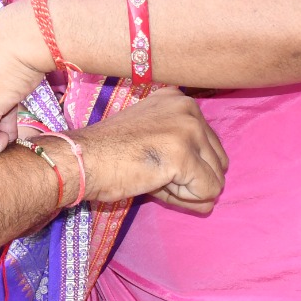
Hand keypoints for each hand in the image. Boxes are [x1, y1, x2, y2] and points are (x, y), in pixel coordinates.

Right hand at [67, 89, 226, 214]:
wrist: (81, 159)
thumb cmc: (109, 154)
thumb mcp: (153, 140)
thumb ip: (184, 155)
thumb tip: (213, 198)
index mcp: (180, 99)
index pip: (209, 146)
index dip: (185, 166)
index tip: (152, 162)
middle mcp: (189, 107)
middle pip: (218, 163)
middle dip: (191, 181)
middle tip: (154, 175)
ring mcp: (188, 128)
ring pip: (216, 180)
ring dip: (187, 192)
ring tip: (153, 179)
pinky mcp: (184, 153)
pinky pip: (208, 192)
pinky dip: (185, 200)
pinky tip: (155, 184)